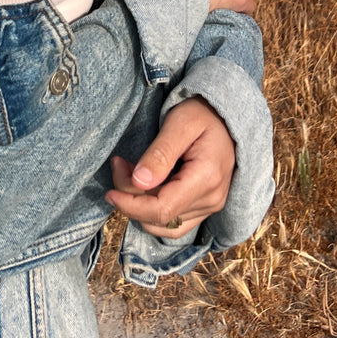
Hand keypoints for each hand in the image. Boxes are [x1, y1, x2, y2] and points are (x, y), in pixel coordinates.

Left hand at [106, 98, 235, 237]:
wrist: (227, 116)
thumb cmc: (202, 113)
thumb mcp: (180, 123)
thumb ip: (160, 153)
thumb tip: (139, 182)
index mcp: (206, 178)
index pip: (162, 210)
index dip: (131, 205)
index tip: (110, 191)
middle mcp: (212, 199)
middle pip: (160, 218)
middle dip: (131, 199)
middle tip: (119, 165)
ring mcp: (210, 206)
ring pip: (165, 225)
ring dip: (140, 207)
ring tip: (130, 174)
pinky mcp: (205, 206)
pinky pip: (174, 222)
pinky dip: (153, 210)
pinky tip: (145, 186)